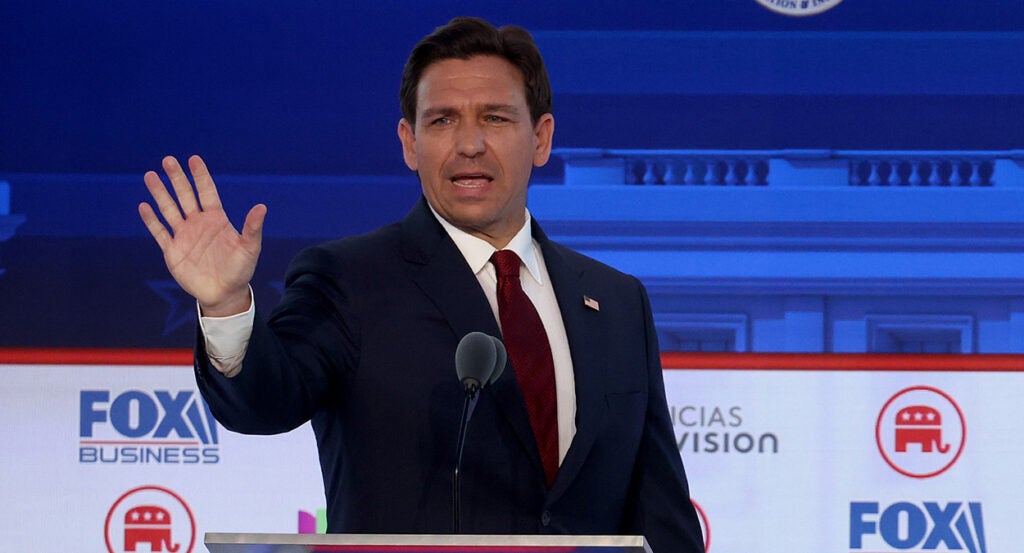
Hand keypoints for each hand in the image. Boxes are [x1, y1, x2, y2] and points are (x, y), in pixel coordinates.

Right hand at [139, 155, 265, 316]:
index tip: (193, 159)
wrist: (224, 293)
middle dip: (176, 178)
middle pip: (185, 196)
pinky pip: (160, 232)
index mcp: (216, 219)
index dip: (200, 176)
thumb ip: (252, 228)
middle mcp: (198, 223)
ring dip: (160, 193)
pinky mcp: (172, 251)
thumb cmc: (240, 270)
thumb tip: (262, 207)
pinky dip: (152, 220)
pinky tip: (144, 206)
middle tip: (168, 160)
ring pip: (169, 209)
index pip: (206, 192)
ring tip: (150, 176)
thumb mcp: (249, 248)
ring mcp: (184, 236)